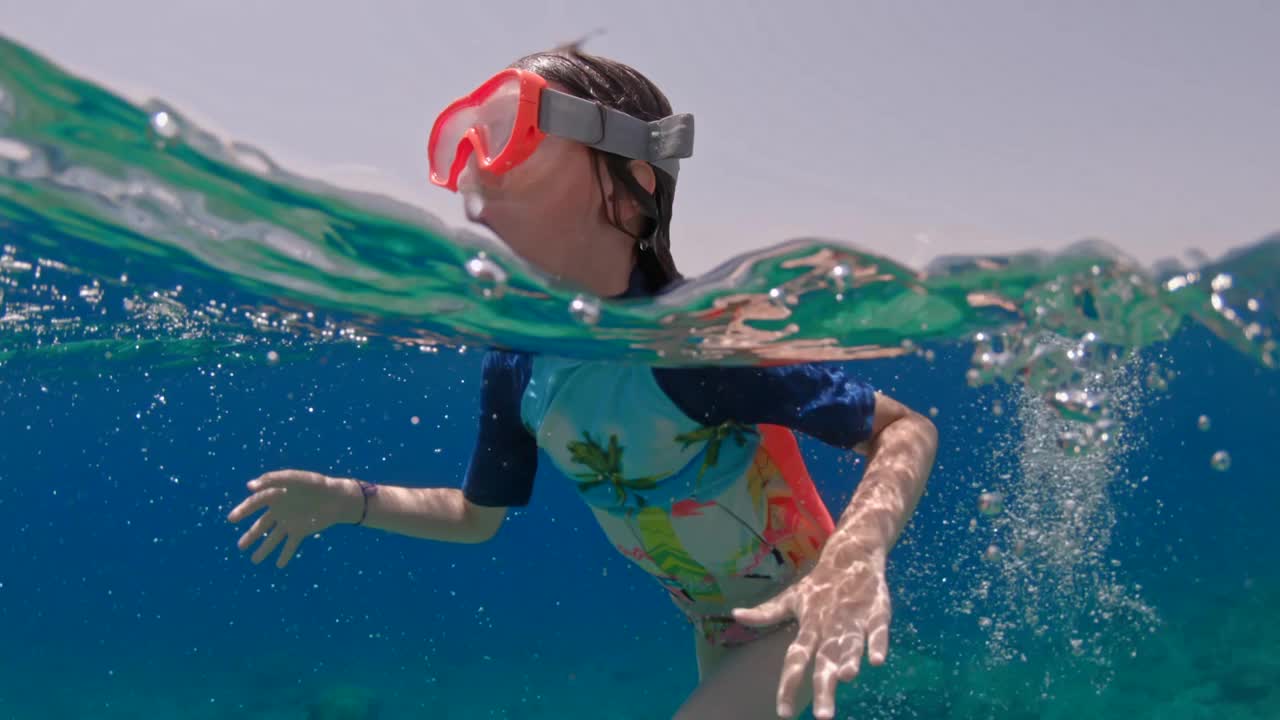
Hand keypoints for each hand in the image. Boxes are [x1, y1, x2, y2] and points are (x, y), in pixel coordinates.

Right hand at [226, 470, 360, 567]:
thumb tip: (249, 486)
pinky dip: (285, 555)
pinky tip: (279, 565)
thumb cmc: (314, 483)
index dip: (243, 510)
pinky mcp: (301, 531)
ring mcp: (290, 522)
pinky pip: (290, 545)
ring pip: (273, 538)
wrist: (336, 496)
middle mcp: (280, 511)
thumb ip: (272, 479)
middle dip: (251, 536)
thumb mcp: (293, 478)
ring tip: (255, 560)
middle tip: (240, 546)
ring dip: (264, 549)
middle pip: (261, 525)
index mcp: (276, 496)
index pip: (255, 504)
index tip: (232, 519)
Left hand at [732, 537, 890, 718]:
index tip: (783, 713)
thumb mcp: (791, 598)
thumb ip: (766, 613)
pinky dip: (877, 643)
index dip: (788, 685)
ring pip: (850, 644)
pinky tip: (876, 660)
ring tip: (846, 678)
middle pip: (825, 660)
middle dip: (824, 687)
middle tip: (823, 717)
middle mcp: (829, 626)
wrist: (851, 553)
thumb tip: (735, 615)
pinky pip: (877, 630)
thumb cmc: (818, 585)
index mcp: (808, 626)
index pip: (795, 659)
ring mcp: (853, 618)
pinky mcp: (876, 611)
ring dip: (848, 660)